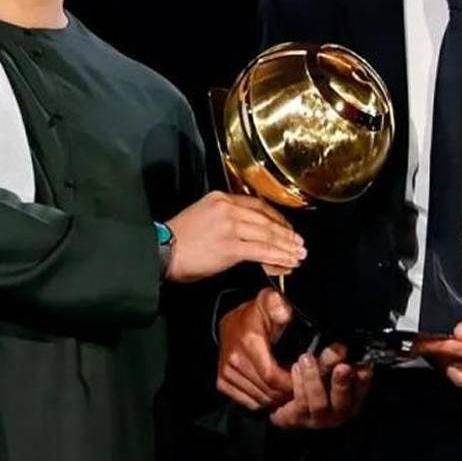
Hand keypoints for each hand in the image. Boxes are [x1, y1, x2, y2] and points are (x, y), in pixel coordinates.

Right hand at [165, 192, 305, 282]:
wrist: (161, 251)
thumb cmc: (178, 240)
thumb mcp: (203, 217)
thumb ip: (226, 220)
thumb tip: (249, 234)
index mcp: (221, 198)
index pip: (258, 205)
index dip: (277, 218)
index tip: (287, 228)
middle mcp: (228, 208)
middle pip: (266, 219)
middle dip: (286, 233)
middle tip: (300, 243)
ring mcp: (230, 226)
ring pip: (267, 235)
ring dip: (286, 246)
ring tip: (298, 254)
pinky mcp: (230, 245)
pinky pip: (261, 251)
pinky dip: (277, 257)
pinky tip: (286, 263)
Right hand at [217, 288, 294, 409]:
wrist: (232, 321)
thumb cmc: (256, 314)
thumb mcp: (269, 302)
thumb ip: (278, 305)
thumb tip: (285, 314)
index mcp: (248, 342)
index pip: (272, 375)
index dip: (289, 383)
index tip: (303, 379)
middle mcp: (234, 360)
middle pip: (267, 390)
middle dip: (286, 393)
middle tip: (300, 386)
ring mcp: (227, 373)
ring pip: (259, 399)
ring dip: (276, 399)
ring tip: (288, 389)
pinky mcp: (223, 382)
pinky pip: (248, 402)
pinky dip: (262, 402)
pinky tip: (273, 392)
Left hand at [270, 343, 371, 428]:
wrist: (286, 399)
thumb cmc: (312, 380)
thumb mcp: (325, 367)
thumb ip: (334, 360)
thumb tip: (341, 347)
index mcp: (351, 398)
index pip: (361, 390)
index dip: (364, 381)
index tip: (363, 368)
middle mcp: (338, 412)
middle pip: (343, 401)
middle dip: (342, 383)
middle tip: (342, 367)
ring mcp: (320, 419)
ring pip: (319, 403)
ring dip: (313, 378)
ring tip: (306, 358)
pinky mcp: (300, 419)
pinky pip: (301, 404)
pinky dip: (299, 383)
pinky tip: (296, 368)